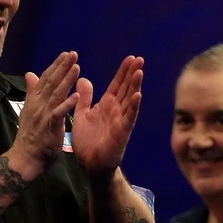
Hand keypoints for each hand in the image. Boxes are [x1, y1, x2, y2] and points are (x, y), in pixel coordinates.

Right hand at [9, 52, 80, 173]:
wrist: (24, 159)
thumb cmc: (29, 138)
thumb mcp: (29, 111)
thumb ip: (32, 92)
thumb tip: (29, 74)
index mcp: (35, 101)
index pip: (45, 79)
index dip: (55, 66)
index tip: (65, 54)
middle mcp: (38, 105)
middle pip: (51, 82)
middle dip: (62, 67)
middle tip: (73, 53)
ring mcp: (43, 115)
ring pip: (56, 94)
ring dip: (66, 79)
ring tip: (77, 67)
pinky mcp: (49, 127)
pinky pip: (59, 114)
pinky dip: (67, 104)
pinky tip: (77, 95)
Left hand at [71, 55, 143, 176]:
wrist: (89, 164)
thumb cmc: (88, 142)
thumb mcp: (82, 115)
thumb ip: (84, 98)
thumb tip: (83, 78)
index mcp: (107, 105)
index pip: (117, 84)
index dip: (124, 71)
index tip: (131, 58)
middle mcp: (116, 110)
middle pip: (127, 88)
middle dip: (133, 74)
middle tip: (140, 59)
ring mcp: (121, 121)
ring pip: (130, 100)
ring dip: (135, 86)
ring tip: (140, 71)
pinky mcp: (122, 132)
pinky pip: (129, 118)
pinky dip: (134, 107)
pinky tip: (139, 96)